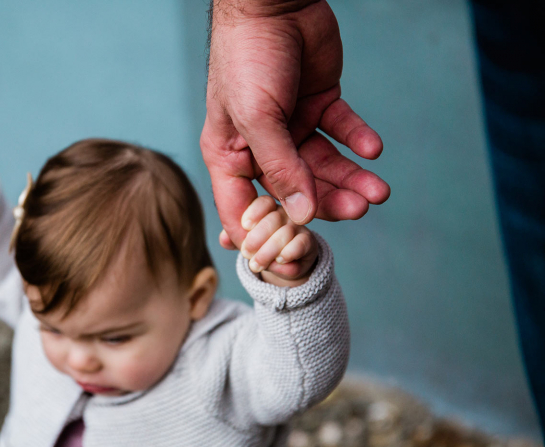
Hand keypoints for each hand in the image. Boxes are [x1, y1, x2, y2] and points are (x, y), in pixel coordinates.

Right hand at [202, 0, 389, 250]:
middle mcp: (261, 147)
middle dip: (328, 203)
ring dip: (351, 179)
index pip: (244, 209)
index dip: (268, 235)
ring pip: (324, 166)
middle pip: (295, 192)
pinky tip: (372, 148)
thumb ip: (280, 166)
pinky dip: (358, 141)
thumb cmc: (247, 57)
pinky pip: (342, 131)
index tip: (297, 257)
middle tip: (360, 209)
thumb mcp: (256, 116)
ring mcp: (292, 127)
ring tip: (378, 190)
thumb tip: (300, 214)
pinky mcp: (319, 106)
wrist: (275, 2)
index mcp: (230, 155)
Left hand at [234, 195, 317, 285]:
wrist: (283, 265)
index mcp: (267, 209)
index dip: (254, 212)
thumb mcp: (245, 244)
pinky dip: (289, 252)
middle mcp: (284, 214)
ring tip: (257, 265)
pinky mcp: (308, 242)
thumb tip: (224, 240)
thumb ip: (234, 239)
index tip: (245, 226)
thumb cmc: (261, 249)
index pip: (263, 203)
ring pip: (285, 233)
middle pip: (273, 219)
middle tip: (246, 254)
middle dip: (257, 238)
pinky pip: (301, 243)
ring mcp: (297, 226)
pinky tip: (280, 259)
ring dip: (268, 251)